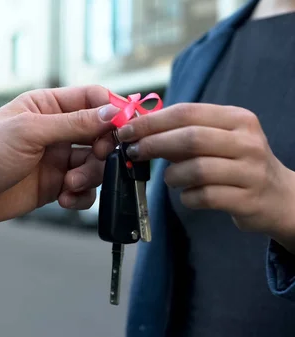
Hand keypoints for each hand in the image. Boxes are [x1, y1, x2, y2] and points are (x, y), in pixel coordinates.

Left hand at [0, 86, 119, 223]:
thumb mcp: (29, 131)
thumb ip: (72, 123)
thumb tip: (111, 112)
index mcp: (48, 106)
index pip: (93, 98)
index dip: (112, 109)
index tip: (123, 127)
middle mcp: (57, 130)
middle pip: (101, 133)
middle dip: (103, 148)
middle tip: (95, 157)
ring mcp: (58, 158)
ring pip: (96, 164)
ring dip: (89, 175)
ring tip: (68, 184)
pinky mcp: (56, 184)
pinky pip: (84, 189)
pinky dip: (80, 196)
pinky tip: (64, 198)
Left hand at [116, 103, 294, 250]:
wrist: (278, 197)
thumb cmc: (235, 163)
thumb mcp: (218, 138)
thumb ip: (183, 131)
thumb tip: (137, 128)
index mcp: (237, 119)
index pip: (187, 113)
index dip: (151, 121)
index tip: (126, 130)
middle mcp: (247, 142)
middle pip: (190, 138)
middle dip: (154, 144)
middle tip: (134, 152)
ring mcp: (250, 172)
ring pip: (196, 169)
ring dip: (172, 175)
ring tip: (170, 178)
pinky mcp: (246, 200)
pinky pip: (203, 196)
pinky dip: (187, 197)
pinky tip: (188, 194)